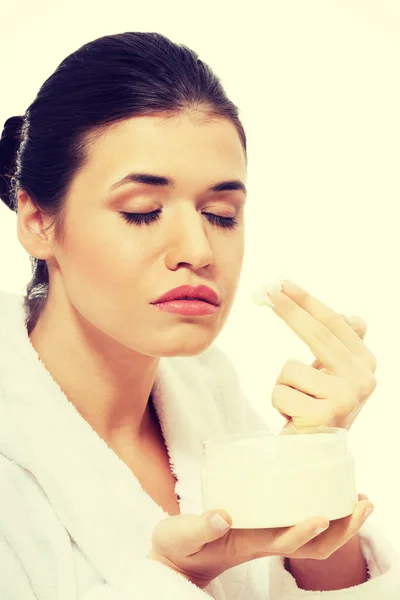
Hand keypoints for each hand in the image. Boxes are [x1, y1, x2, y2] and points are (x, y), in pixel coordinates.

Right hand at [149, 494, 373, 588]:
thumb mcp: (182, 537)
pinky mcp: (263, 527)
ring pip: (314, 539)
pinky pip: (300, 523)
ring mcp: (267, 536)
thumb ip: (199, 527)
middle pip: (314, 546)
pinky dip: (321, 512)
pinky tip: (327, 494)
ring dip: (341, 523)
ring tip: (360, 500)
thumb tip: (222, 514)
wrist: (178, 561)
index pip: (284, 542)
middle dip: (342, 529)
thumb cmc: (179, 549)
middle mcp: (265, 542)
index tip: (322, 515)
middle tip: (364, 503)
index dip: (305, 532)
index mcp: (247, 544)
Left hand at [266, 280, 376, 430]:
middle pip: (318, 335)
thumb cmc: (320, 409)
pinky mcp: (325, 414)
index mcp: (366, 363)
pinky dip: (279, 403)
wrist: (316, 455)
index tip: (283, 284)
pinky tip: (294, 418)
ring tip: (296, 403)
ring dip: (282, 384)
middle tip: (268, 292)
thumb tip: (354, 316)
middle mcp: (363, 378)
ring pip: (290, 367)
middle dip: (289, 311)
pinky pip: (281, 392)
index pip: (335, 324)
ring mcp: (346, 396)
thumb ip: (342, 346)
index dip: (308, 302)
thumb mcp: (334, 375)